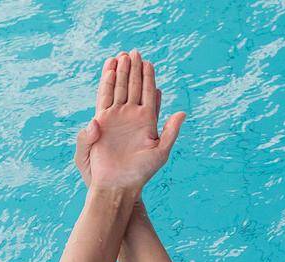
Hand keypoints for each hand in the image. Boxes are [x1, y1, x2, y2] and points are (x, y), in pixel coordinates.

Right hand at [72, 49, 185, 195]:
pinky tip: (109, 72)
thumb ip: (171, 132)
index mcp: (147, 121)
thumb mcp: (160, 153)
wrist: (118, 185)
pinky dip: (107, 86)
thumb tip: (182, 112)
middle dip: (134, 70)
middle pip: (133, 87)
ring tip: (121, 56)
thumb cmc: (140, 173)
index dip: (148, 77)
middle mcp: (132, 117)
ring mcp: (116, 118)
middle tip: (134, 52)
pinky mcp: (102, 123)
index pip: (149, 93)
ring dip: (120, 74)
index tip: (149, 62)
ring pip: (118, 90)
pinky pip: (104, 100)